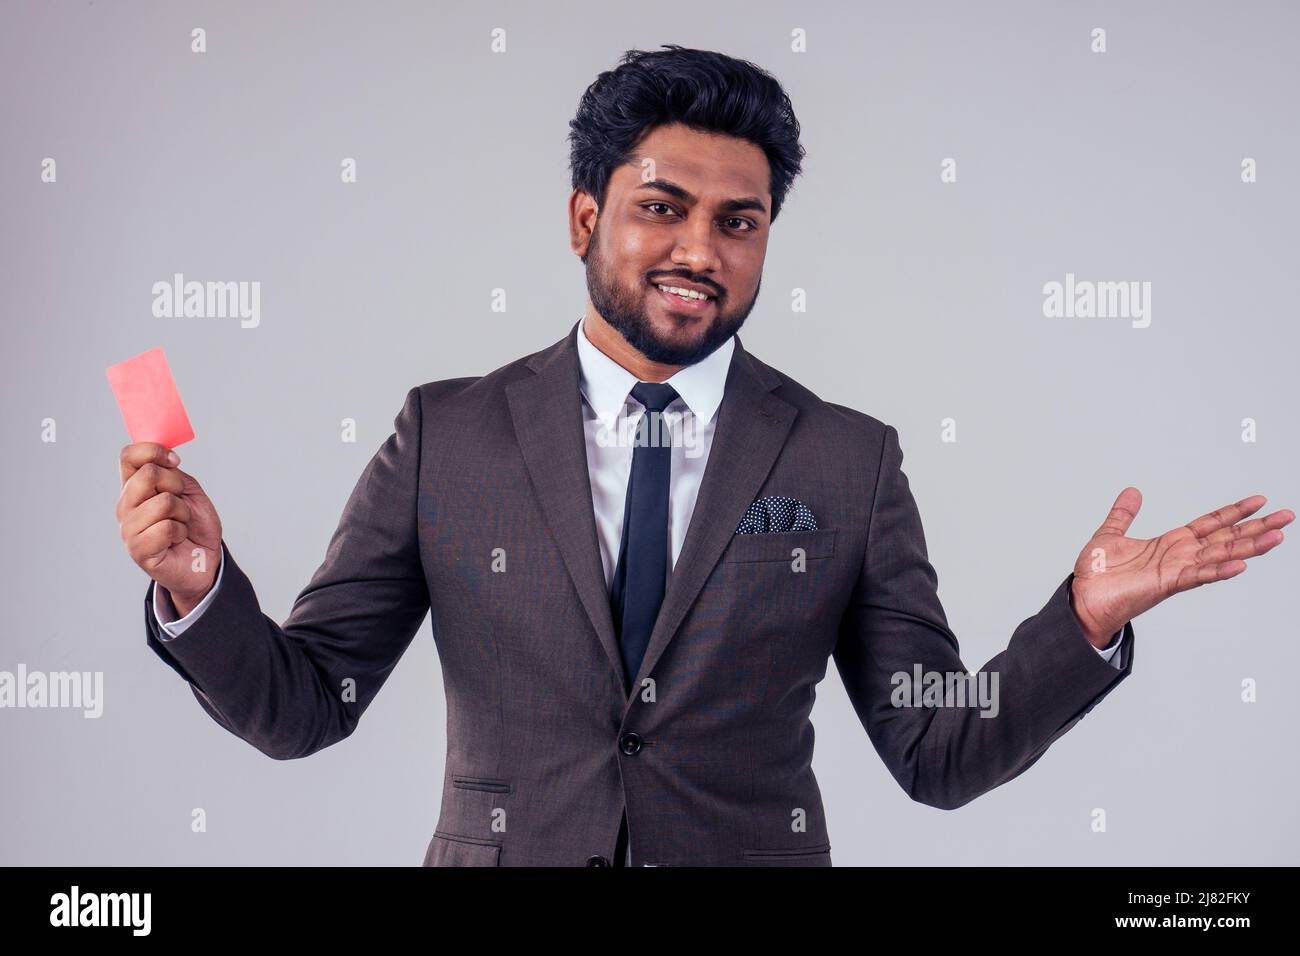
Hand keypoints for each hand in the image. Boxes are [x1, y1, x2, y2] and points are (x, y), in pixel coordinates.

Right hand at [117, 443, 222, 615]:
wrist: (205, 558)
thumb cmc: (194, 524)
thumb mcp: (188, 491)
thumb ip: (172, 472)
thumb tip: (164, 457)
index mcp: (134, 487)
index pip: (129, 456)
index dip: (154, 451)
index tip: (175, 461)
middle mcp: (125, 506)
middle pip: (148, 474)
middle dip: (176, 485)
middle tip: (180, 502)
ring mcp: (128, 529)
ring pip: (164, 502)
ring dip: (183, 513)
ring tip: (180, 525)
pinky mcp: (138, 550)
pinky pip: (166, 528)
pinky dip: (180, 532)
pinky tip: (176, 540)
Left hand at [1069, 488, 1292, 647]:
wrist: (1083, 600)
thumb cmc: (1098, 575)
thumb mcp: (1110, 534)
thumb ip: (1123, 514)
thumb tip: (1132, 492)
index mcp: (1170, 543)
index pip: (1210, 523)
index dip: (1234, 512)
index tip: (1259, 500)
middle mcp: (1180, 556)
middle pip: (1226, 538)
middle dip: (1257, 527)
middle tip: (1287, 516)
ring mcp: (1177, 570)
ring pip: (1221, 555)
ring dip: (1250, 546)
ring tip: (1278, 536)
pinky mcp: (1167, 584)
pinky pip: (1198, 576)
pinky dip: (1219, 570)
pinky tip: (1242, 564)